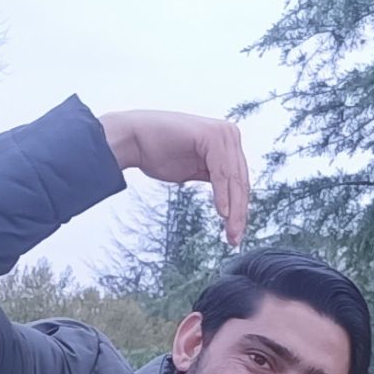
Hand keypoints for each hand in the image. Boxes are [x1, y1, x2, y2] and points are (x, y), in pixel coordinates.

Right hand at [97, 109, 250, 244]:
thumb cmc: (158, 153)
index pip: (239, 181)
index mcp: (227, 141)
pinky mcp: (212, 136)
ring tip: (231, 232)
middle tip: (235, 240)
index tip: (235, 234)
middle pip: (240, 181)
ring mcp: (222, 133)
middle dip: (239, 214)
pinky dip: (222, 195)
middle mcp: (229, 134)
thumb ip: (214, 178)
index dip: (239, 209)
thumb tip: (231, 201)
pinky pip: (221, 173)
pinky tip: (222, 213)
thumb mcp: (193, 169)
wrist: (133, 138)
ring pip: (234, 179)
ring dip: (234, 210)